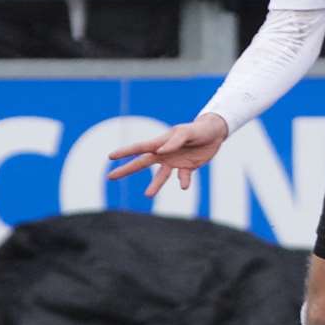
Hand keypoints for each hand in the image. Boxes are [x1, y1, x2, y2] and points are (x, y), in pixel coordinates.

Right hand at [106, 114, 230, 196]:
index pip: (139, 148)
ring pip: (160, 176)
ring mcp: (174, 162)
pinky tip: (184, 184)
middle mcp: (164, 153)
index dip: (125, 152)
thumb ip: (174, 141)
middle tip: (110, 177)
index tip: (110, 156)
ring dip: (154, 185)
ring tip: (148, 195)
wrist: (214, 134)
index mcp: (161, 142)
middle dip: (126, 170)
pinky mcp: (186, 167)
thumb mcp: (187, 132)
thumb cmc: (198, 129)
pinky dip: (183, 181)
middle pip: (141, 163)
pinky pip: (182, 177)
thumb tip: (160, 151)